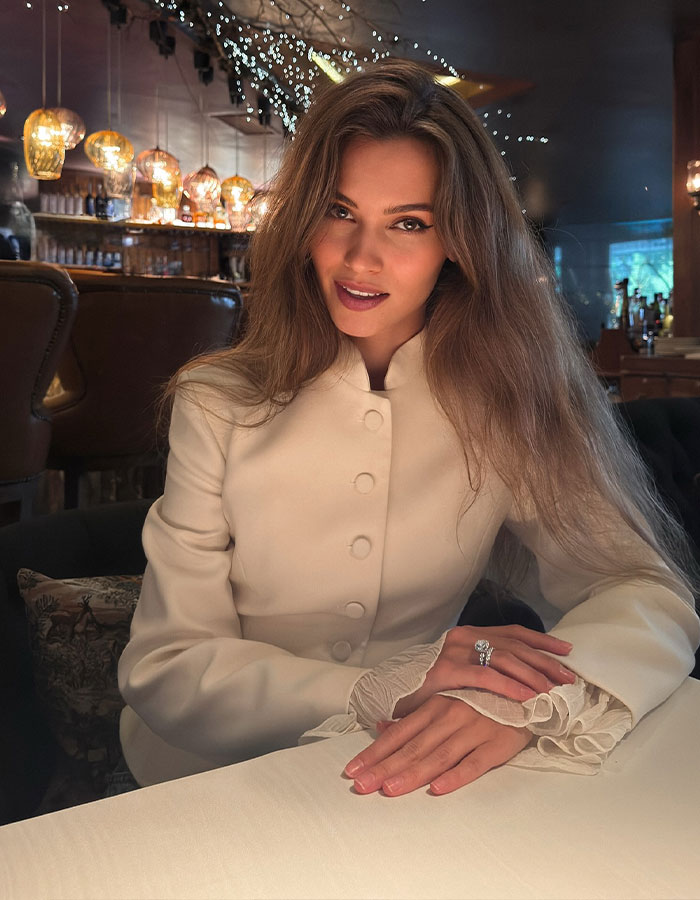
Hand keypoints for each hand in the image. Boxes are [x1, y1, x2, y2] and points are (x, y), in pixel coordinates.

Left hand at [345, 695, 531, 795]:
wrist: (530, 693)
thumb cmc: (482, 700)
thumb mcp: (446, 703)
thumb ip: (414, 718)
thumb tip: (381, 728)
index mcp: (435, 707)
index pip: (399, 733)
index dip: (375, 752)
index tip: (353, 770)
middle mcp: (450, 716)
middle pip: (413, 747)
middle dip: (384, 767)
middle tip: (361, 786)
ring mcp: (473, 730)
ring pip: (438, 756)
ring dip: (412, 774)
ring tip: (389, 789)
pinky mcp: (497, 744)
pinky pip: (474, 763)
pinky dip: (456, 776)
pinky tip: (438, 789)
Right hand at [394, 624, 574, 716]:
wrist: (396, 691)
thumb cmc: (432, 683)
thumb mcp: (462, 668)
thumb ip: (487, 666)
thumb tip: (524, 675)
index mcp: (472, 634)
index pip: (515, 632)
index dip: (542, 641)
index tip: (566, 650)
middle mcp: (466, 637)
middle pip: (515, 645)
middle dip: (545, 660)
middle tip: (567, 675)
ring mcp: (456, 652)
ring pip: (504, 658)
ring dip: (532, 674)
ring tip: (552, 688)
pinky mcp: (448, 672)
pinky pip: (485, 677)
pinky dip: (509, 686)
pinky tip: (527, 697)